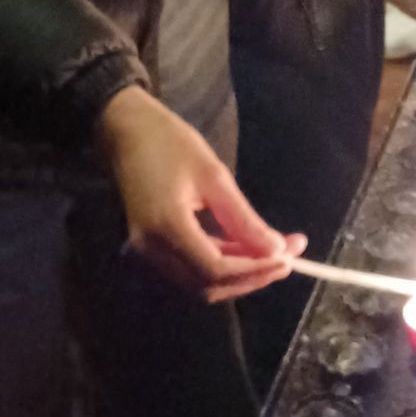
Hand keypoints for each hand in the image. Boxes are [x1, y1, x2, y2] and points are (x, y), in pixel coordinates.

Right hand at [97, 85, 302, 301]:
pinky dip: (221, 266)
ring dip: (239, 274)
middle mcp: (150, 250)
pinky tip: (246, 249)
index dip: (255, 269)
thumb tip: (276, 249)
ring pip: (200, 283)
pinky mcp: (149, 250)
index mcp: (166, 227)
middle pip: (208, 285)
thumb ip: (243, 219)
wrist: (125, 132)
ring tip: (274, 251)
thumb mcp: (213, 175)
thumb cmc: (169, 143)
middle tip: (290, 256)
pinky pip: (190, 271)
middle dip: (252, 275)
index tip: (290, 256)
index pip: (215, 269)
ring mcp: (145, 253)